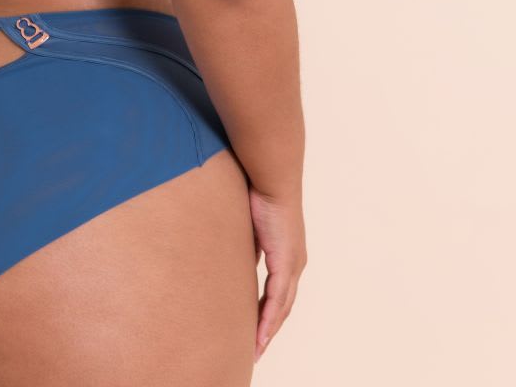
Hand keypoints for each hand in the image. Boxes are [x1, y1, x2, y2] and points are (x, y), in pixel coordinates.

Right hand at [249, 184, 306, 361]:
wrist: (271, 180)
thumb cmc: (258, 193)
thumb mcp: (249, 225)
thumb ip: (247, 244)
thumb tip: (234, 255)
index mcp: (287, 255)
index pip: (278, 292)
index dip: (268, 312)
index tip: (256, 330)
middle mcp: (295, 263)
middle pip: (283, 306)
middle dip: (269, 329)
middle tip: (256, 349)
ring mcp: (293, 265)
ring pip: (282, 308)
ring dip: (269, 330)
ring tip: (256, 349)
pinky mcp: (286, 263)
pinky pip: (277, 299)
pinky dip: (269, 319)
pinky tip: (261, 334)